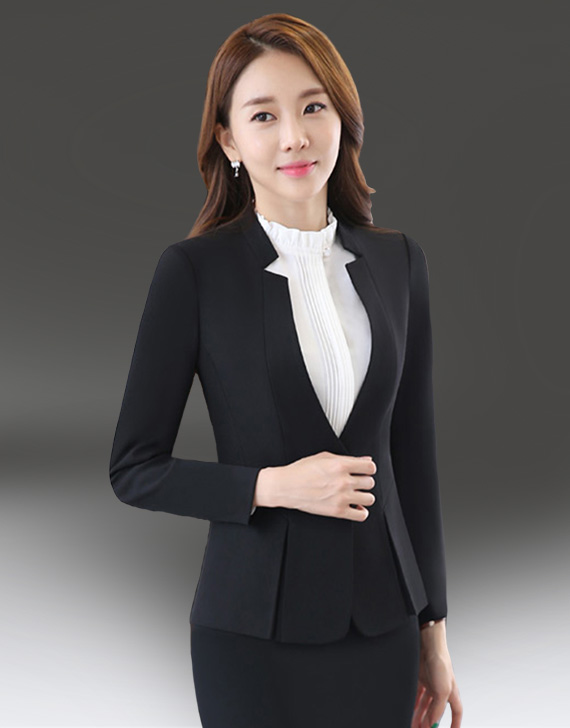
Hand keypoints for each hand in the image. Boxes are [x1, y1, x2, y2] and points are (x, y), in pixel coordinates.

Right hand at [257, 451, 376, 520]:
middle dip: (364, 481)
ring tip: (355, 494)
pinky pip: (362, 515)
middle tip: (355, 482)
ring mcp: (341, 497)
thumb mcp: (324, 457)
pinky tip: (355, 506)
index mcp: (340, 465)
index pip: (370, 467)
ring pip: (369, 498)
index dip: (368, 469)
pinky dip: (361, 511)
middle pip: (370, 482)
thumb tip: (365, 461)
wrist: (286, 486)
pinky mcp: (337, 511)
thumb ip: (348, 459)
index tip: (364, 471)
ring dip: (364, 496)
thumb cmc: (301, 470)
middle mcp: (343, 481)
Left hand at [411, 623, 462, 727]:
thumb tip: (432, 724)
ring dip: (419, 716)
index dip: (454, 723)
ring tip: (413, 725)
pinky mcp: (420, 679)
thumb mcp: (442, 690)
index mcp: (451, 693)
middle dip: (430, 723)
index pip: (456, 712)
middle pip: (436, 711)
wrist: (427, 645)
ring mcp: (430, 684)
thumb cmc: (440, 663)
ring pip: (424, 705)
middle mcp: (441, 690)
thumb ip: (437, 709)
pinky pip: (416, 696)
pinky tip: (408, 711)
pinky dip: (413, 705)